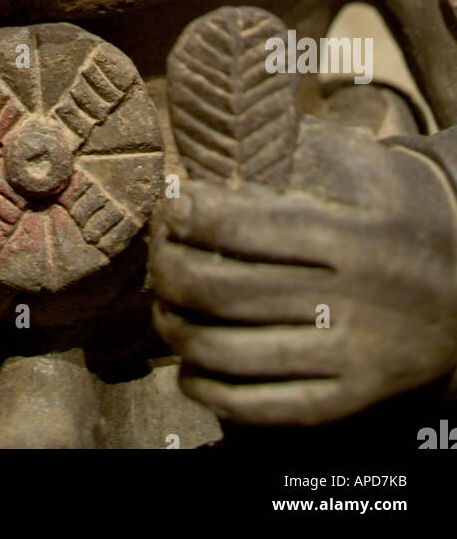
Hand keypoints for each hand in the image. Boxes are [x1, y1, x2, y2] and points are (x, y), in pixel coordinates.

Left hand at [151, 117, 456, 424]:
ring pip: (232, 353)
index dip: (194, 219)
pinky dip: (210, 390)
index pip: (249, 230)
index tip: (169, 207)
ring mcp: (351, 356)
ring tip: (164, 309)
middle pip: (227, 293)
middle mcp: (352, 300)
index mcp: (352, 237)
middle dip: (171, 273)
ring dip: (178, 331)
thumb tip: (211, 145)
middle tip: (157, 259)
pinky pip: (262, 405)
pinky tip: (189, 368)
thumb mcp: (363, 166)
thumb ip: (293, 153)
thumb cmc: (394, 209)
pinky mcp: (349, 398)